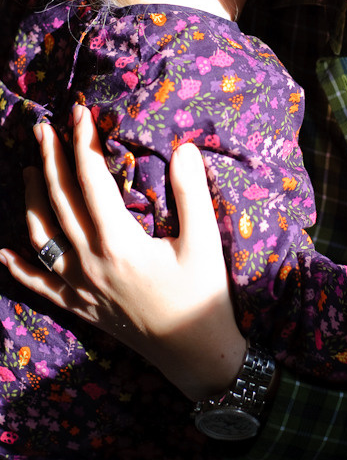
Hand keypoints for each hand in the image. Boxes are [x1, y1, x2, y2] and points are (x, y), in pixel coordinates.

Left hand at [0, 105, 245, 400]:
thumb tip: (184, 148)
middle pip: (60, 200)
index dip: (84, 143)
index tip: (81, 113)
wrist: (194, 355)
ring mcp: (79, 285)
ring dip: (31, 199)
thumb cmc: (202, 295)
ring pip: (41, 235)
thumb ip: (192, 193)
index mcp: (119, 241)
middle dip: (50, 160)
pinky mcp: (79, 306)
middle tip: (44, 128)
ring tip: (27, 170)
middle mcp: (90, 261)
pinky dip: (18, 268)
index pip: (92, 179)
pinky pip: (39, 284)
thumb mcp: (205, 241)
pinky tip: (4, 254)